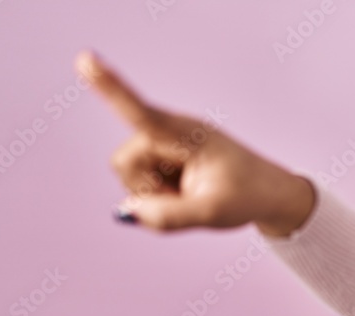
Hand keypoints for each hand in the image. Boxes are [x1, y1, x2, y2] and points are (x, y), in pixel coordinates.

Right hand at [76, 50, 313, 231]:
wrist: (268, 194)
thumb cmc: (247, 196)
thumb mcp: (213, 213)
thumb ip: (170, 217)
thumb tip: (129, 211)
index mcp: (186, 132)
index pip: (142, 112)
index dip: (110, 88)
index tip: (86, 59)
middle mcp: (169, 131)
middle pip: (124, 162)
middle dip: (146, 189)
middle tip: (187, 200)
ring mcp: (163, 143)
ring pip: (128, 175)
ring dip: (153, 195)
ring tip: (191, 194)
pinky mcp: (161, 157)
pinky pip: (139, 184)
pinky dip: (158, 197)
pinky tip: (186, 193)